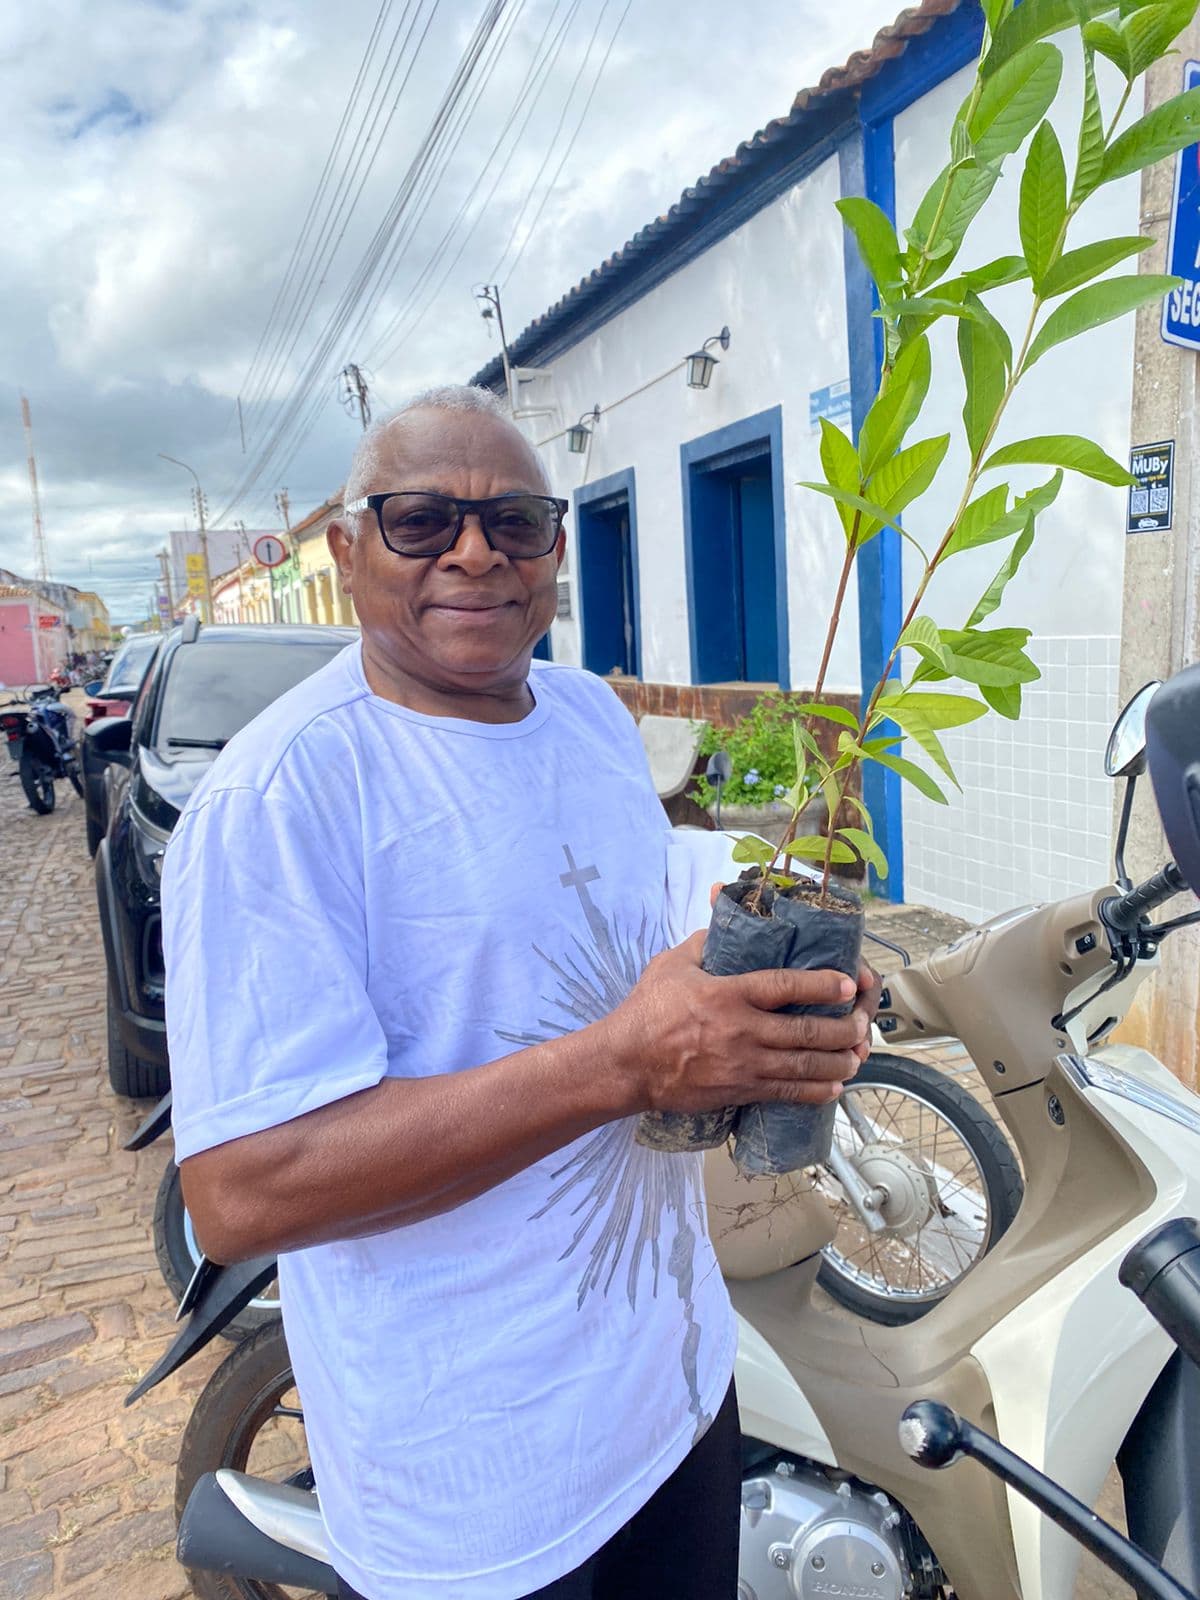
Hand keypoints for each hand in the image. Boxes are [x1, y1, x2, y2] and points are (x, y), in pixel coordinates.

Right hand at [599, 931, 870, 1115]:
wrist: (627, 1064)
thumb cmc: (648, 1011)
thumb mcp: (671, 965)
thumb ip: (704, 940)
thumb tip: (723, 905)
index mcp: (727, 994)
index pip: (784, 986)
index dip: (821, 985)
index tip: (847, 982)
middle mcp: (741, 1030)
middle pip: (806, 1032)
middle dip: (843, 1028)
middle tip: (861, 1023)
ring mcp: (743, 1065)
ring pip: (804, 1065)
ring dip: (839, 1061)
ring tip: (857, 1054)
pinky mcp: (740, 1090)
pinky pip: (786, 1093)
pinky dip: (815, 1091)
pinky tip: (835, 1085)